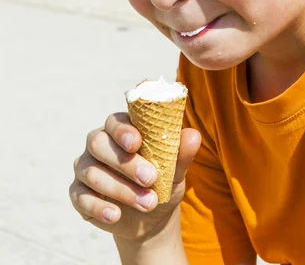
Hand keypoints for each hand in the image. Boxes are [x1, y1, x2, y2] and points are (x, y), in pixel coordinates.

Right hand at [69, 112, 200, 241]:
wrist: (151, 217)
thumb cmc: (162, 181)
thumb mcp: (175, 169)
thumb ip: (181, 152)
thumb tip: (193, 135)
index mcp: (121, 128)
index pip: (115, 120)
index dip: (122, 129)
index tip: (137, 143)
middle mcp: (98, 142)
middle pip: (98, 143)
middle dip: (125, 163)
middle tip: (150, 178)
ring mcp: (85, 167)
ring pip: (92, 172)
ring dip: (121, 189)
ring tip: (148, 202)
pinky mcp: (78, 193)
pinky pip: (81, 197)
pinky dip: (99, 207)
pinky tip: (116, 215)